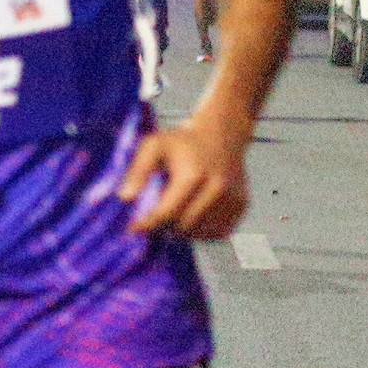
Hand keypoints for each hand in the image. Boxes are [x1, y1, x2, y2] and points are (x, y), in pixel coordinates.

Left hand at [120, 113, 255, 240]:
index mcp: (193, 174)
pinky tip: (194, 214)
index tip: (133, 229)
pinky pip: (218, 233)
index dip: (148, 224)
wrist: (222, 134)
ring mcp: (233, 198)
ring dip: (184, 230)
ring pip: (201, 233)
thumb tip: (125, 198)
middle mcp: (217, 189)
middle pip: (184, 227)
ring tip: (175, 214)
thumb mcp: (154, 146)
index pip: (167, 212)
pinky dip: (203, 230)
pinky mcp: (242, 205)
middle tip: (154, 219)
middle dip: (165, 228)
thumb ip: (138, 170)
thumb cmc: (182, 142)